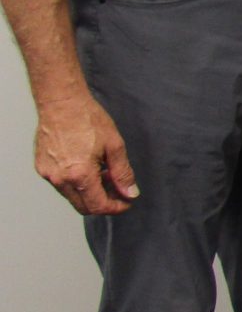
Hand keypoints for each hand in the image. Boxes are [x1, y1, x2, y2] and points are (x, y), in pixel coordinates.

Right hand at [34, 90, 137, 215]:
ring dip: (90, 192)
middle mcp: (60, 179)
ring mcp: (48, 174)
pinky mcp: (42, 167)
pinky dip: (77, 183)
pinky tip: (89, 167)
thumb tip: (130, 192)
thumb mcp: (114, 146)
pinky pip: (61, 184)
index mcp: (79, 175)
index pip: (98, 206)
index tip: (127, 202)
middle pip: (83, 206)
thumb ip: (123, 173)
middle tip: (118, 191)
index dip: (116, 207)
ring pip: (72, 196)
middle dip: (103, 202)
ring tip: (105, 174)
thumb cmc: (87, 119)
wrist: (62, 103)